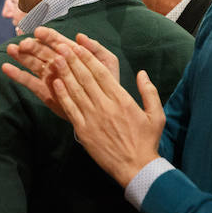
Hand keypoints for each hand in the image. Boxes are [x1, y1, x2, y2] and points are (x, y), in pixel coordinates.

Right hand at [2, 28, 118, 118]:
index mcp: (71, 53)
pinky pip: (28, 82)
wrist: (105, 109)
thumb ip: (95, 49)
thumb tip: (79, 36)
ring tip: (11, 49)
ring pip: (32, 63)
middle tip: (23, 44)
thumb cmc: (107, 82)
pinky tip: (6, 68)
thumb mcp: (108, 63)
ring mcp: (49, 76)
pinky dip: (17, 75)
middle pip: (41, 50)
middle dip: (31, 45)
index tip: (38, 31)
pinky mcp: (44, 91)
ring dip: (20, 56)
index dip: (47, 35)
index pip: (56, 40)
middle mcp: (57, 62)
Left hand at [48, 41, 164, 186]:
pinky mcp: (83, 130)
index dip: (88, 57)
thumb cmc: (147, 141)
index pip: (101, 73)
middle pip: (85, 78)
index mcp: (122, 99)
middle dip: (72, 60)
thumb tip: (142, 73)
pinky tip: (55, 82)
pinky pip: (70, 109)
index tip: (78, 45)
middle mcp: (105, 105)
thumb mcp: (156, 115)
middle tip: (60, 45)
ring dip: (64, 73)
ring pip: (75, 90)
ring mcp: (92, 118)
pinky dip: (62, 95)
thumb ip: (149, 92)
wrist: (136, 167)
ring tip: (55, 58)